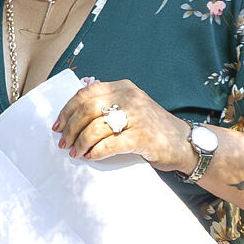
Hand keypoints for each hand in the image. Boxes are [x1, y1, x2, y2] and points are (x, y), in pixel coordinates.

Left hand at [52, 78, 190, 169]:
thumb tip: (74, 106)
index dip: (67, 110)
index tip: (58, 125)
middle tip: (63, 142)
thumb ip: (108, 102)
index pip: (86, 93)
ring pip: (95, 128)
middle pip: (87, 109)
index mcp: (124, 88)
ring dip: (80, 142)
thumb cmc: (152, 127)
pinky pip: (110, 145)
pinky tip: (91, 156)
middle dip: (70, 128)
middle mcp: (131, 98)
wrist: (185, 143)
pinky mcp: (143, 137)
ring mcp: (138, 117)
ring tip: (76, 152)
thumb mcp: (131, 107)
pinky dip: (96, 152)